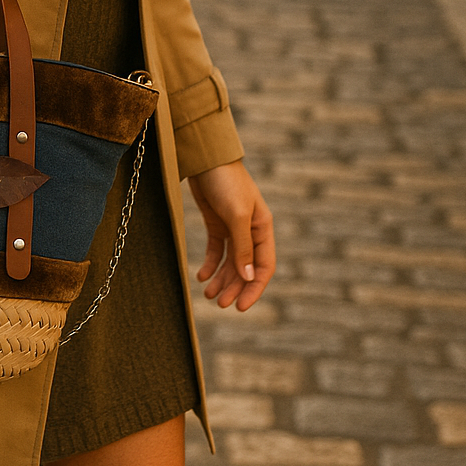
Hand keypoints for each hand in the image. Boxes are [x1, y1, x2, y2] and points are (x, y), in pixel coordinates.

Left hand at [188, 160, 274, 311]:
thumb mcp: (237, 215)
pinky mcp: (216, 223)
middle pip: (246, 268)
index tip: (241, 307)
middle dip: (235, 287)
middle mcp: (251, 230)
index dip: (254, 288)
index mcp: (263, 228)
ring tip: (209, 295)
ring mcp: (233, 227)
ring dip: (222, 279)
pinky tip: (201, 276)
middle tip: (220, 304)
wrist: (205, 158)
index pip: (264, 266)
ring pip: (231, 262)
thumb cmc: (226, 182)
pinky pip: (217, 251)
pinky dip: (210, 265)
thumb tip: (248, 276)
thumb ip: (243, 246)